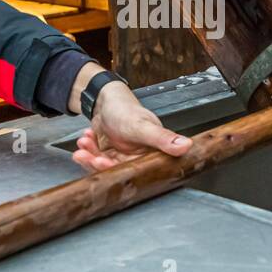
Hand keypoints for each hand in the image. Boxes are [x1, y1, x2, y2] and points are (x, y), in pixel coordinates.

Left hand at [71, 81, 191, 171]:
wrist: (106, 99)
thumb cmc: (126, 109)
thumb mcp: (143, 125)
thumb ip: (163, 138)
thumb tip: (187, 146)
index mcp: (152, 153)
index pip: (138, 171)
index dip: (120, 171)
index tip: (103, 162)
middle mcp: (137, 158)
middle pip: (118, 172)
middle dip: (99, 164)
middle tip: (89, 156)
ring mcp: (121, 158)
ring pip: (104, 167)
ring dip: (91, 157)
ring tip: (84, 143)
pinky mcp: (109, 155)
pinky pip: (96, 160)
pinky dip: (88, 151)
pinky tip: (85, 139)